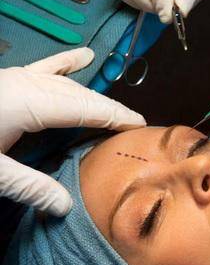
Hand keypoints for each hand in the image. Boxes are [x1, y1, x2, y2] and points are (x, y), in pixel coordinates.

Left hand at [0, 48, 145, 215]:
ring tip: (114, 108)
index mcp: (29, 103)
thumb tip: (66, 208)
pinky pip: (45, 67)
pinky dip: (65, 62)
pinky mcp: (8, 79)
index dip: (114, 116)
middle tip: (135, 125)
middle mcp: (27, 85)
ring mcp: (17, 78)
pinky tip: (82, 55)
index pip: (85, 108)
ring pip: (66, 83)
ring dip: (92, 95)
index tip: (140, 125)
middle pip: (80, 95)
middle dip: (109, 108)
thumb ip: (29, 187)